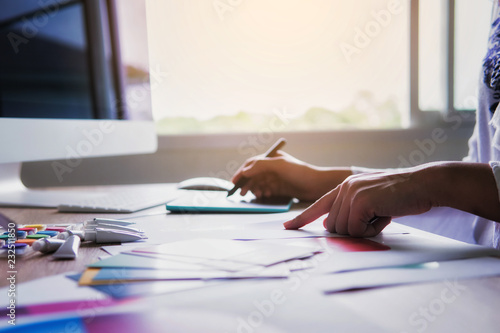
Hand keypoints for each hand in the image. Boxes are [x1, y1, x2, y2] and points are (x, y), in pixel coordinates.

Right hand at [231, 152, 350, 200]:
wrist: (318, 185)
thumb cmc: (301, 172)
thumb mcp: (280, 166)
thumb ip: (261, 166)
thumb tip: (245, 171)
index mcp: (272, 158)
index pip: (252, 163)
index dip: (241, 172)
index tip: (234, 182)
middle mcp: (272, 167)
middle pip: (254, 175)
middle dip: (247, 183)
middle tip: (242, 193)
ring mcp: (276, 178)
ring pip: (259, 183)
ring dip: (255, 189)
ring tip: (256, 195)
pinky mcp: (281, 188)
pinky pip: (266, 190)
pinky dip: (263, 193)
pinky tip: (266, 196)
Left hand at [284, 170, 432, 236]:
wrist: (423, 185)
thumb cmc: (400, 196)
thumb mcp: (371, 202)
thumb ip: (351, 212)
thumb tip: (331, 227)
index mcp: (345, 187)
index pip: (318, 205)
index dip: (302, 218)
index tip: (288, 226)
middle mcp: (344, 188)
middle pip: (333, 226)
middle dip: (353, 230)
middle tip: (376, 218)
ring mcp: (351, 193)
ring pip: (344, 229)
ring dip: (364, 230)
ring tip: (382, 214)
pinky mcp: (360, 201)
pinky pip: (356, 229)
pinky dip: (371, 229)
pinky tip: (384, 215)